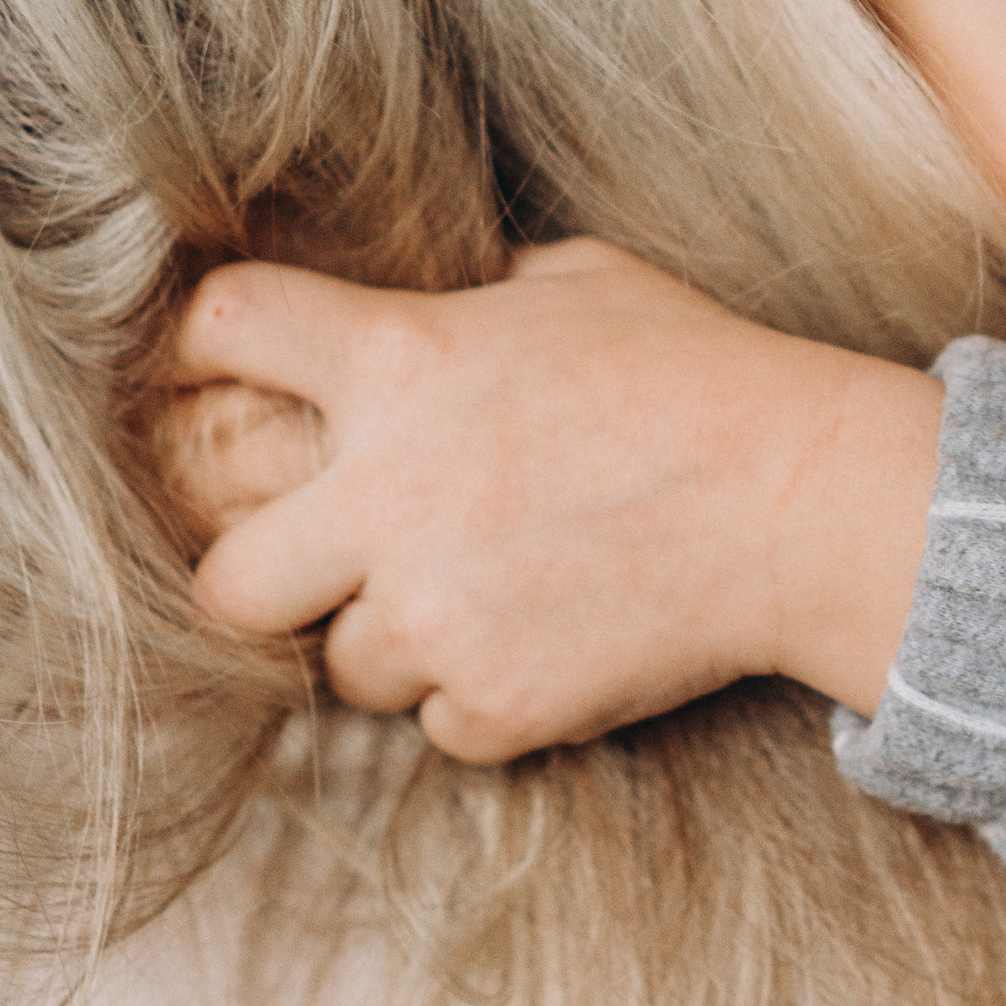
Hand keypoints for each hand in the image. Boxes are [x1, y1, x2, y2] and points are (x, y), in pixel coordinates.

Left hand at [166, 241, 941, 760]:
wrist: (807, 503)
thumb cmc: (701, 377)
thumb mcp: (577, 284)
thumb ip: (467, 301)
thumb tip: (424, 308)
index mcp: (402, 362)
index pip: (221, 329)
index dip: (199, 349)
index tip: (210, 374)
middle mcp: (391, 494)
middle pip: (223, 578)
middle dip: (268, 576)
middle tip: (332, 565)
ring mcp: (436, 614)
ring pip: (342, 664)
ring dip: (400, 638)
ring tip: (498, 593)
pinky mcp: (492, 706)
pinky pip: (436, 722)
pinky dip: (482, 694)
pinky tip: (555, 636)